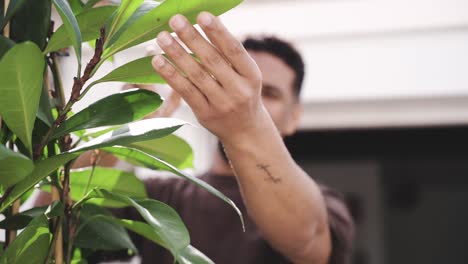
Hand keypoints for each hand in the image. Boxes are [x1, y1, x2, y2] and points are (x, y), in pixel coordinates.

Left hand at [152, 12, 269, 143]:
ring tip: (162, 37)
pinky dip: (171, 75)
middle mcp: (239, 90)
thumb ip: (228, 54)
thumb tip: (204, 23)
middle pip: (212, 60)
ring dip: (177, 54)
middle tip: (175, 20)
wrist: (245, 130)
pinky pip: (186, 91)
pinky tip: (158, 61)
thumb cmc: (242, 92)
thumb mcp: (244, 74)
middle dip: (192, 38)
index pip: (234, 50)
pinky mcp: (205, 114)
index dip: (218, 32)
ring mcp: (222, 104)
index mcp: (252, 75)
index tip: (202, 15)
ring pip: (196, 75)